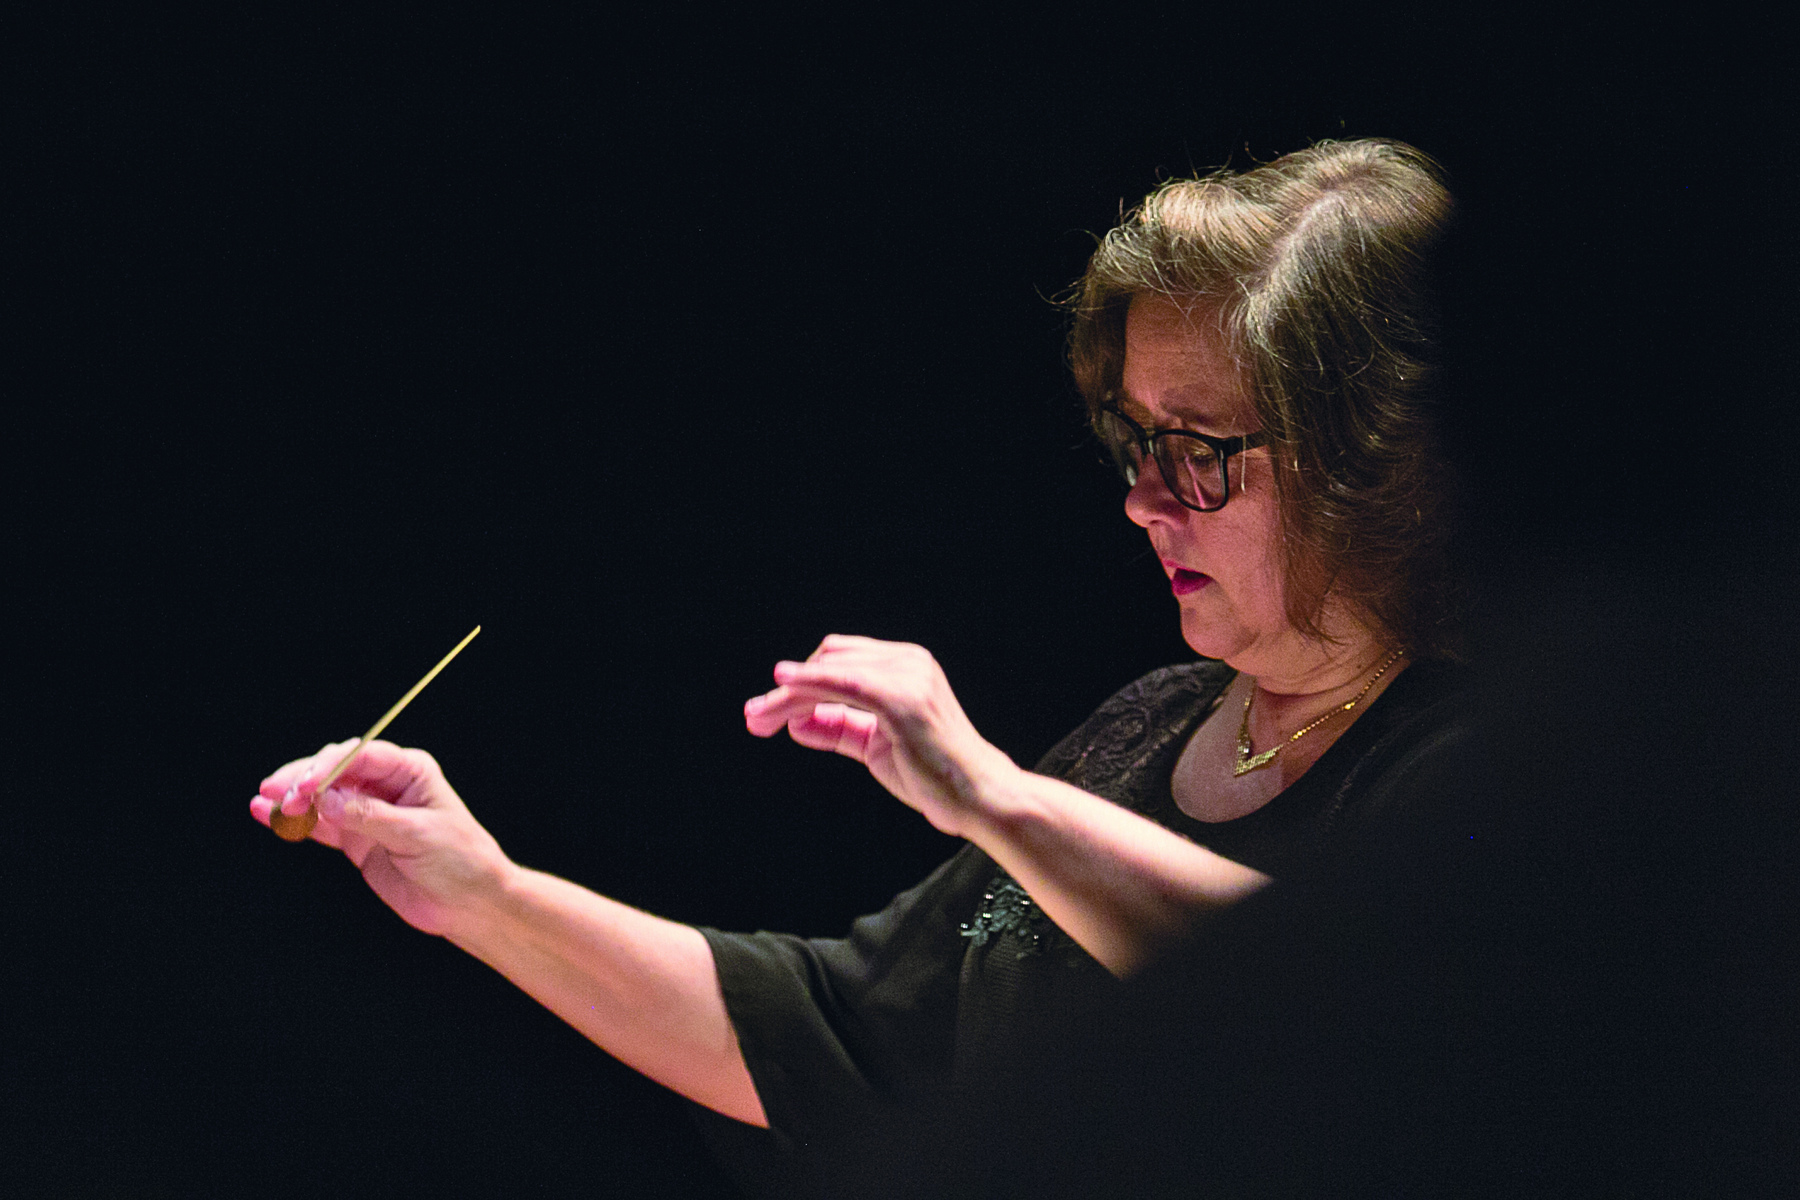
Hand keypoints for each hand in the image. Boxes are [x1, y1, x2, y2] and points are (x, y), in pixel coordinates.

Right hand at [251, 740, 510, 936]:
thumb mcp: (417, 835)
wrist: (470, 902)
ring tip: (264, 802)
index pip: (362, 755)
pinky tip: (266, 815)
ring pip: (323, 797)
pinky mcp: (357, 840)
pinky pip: (320, 825)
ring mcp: (368, 812)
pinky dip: (295, 821)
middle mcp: (387, 785)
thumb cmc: (460, 861)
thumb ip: (369, 816)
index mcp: (410, 771)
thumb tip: (326, 798)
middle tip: (280, 795)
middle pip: (336, 771)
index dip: (329, 765)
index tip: (305, 784)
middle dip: (305, 780)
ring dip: (293, 798)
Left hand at [743, 635, 1019, 837]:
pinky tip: (782, 686)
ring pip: (829, 671)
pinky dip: (809, 683)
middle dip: (787, 687)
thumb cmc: (932, 775)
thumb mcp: (874, 746)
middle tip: (754, 717)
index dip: (802, 681)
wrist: (976, 796)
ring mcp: (907, 676)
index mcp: (906, 667)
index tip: (767, 711)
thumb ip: (838, 728)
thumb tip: (795, 722)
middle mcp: (908, 662)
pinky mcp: (901, 698)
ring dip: (786, 695)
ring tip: (757, 718)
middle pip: (829, 659)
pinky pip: (843, 683)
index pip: (840, 661)